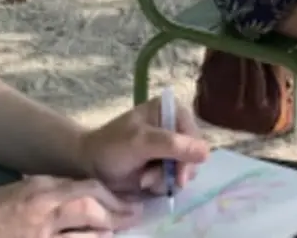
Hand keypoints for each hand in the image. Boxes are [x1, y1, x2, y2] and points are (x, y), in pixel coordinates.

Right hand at [0, 175, 138, 237]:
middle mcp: (43, 209)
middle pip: (92, 207)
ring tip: (112, 236)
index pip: (88, 186)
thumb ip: (46, 192)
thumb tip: (76, 195)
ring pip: (86, 236)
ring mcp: (40, 236)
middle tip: (133, 219)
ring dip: (102, 236)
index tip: (126, 202)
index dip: (111, 196)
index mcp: (40, 189)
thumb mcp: (16, 192)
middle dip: (116, 215)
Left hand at [80, 96, 210, 195]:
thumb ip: (173, 145)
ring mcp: (171, 147)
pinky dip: (161, 185)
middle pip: (193, 155)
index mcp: (171, 110)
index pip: (195, 136)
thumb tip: (206, 153)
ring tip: (144, 179)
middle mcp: (175, 126)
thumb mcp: (141, 142)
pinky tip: (145, 182)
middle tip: (151, 179)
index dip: (189, 157)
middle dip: (174, 171)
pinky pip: (176, 179)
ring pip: (186, 169)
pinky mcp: (164, 164)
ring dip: (166, 180)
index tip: (178, 177)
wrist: (89, 165)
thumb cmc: (112, 146)